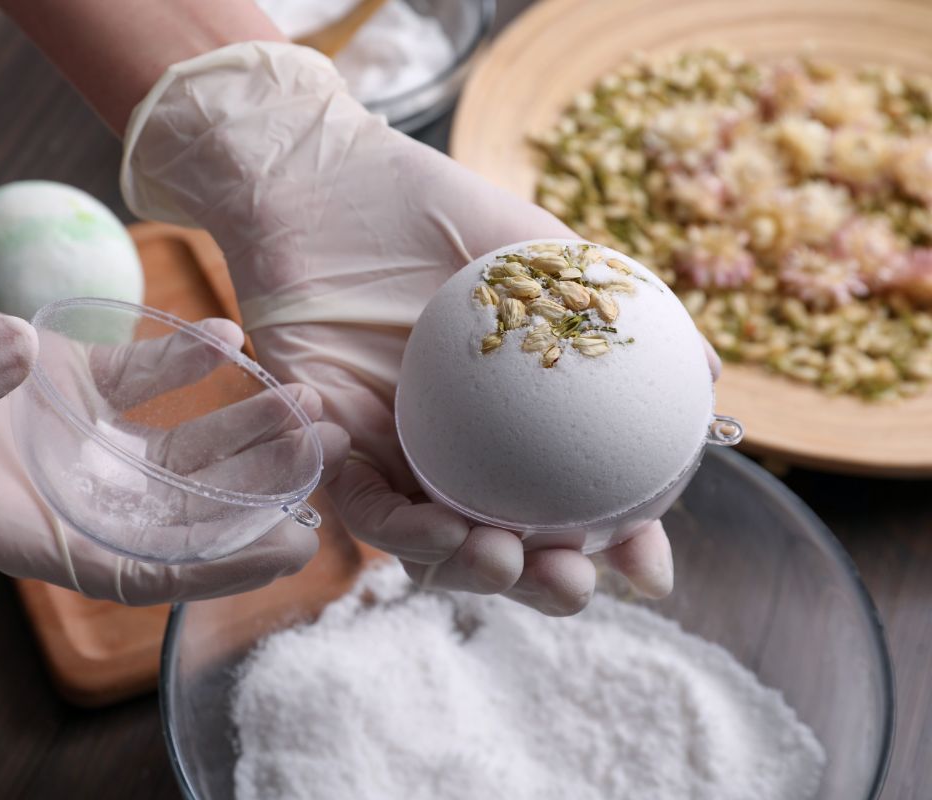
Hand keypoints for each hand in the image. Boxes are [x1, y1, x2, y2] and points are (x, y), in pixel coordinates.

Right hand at [0, 250, 346, 603]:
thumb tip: (5, 353)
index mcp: (9, 528)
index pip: (133, 570)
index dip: (214, 567)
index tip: (292, 546)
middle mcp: (50, 490)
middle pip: (175, 511)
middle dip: (254, 491)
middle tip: (329, 453)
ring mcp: (59, 435)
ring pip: (169, 447)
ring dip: (238, 428)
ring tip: (305, 400)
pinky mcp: (52, 377)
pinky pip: (134, 380)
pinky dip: (182, 362)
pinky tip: (230, 336)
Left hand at [122, 43, 719, 613]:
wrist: (317, 175)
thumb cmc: (421, 207)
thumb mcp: (533, 249)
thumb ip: (611, 306)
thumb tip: (712, 375)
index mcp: (513, 419)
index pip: (572, 503)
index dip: (615, 550)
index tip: (650, 570)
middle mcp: (455, 448)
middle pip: (504, 546)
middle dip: (543, 587)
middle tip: (573, 582)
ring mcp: (390, 453)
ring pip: (429, 545)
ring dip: (468, 569)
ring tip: (503, 557)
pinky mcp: (325, 445)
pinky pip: (355, 500)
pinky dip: (387, 516)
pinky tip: (428, 513)